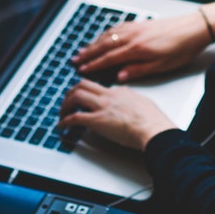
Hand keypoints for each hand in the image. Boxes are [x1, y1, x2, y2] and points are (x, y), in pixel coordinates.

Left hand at [58, 79, 176, 150]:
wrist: (153, 129)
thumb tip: (128, 100)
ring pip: (76, 96)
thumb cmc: (152, 120)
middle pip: (83, 85)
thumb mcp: (142, 102)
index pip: (98, 86)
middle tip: (67, 101)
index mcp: (120, 91)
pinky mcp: (97, 121)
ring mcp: (102, 107)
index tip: (83, 97)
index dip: (88, 91)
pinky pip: (75, 117)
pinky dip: (65, 121)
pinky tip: (61, 126)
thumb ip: (131, 99)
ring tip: (62, 113)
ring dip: (65, 104)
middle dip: (71, 92)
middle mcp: (108, 95)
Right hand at [71, 4, 214, 81]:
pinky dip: (106, 32)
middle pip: (104, 45)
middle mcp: (133, 36)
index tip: (82, 70)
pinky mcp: (140, 23)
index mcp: (137, 49)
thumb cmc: (181, 48)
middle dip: (88, 53)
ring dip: (94, 42)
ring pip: (108, 35)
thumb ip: (138, 70)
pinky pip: (117, 27)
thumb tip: (119, 76)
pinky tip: (104, 35)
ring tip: (84, 49)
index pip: (109, 58)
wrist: (194, 28)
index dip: (94, 65)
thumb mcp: (161, 66)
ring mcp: (135, 28)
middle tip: (75, 59)